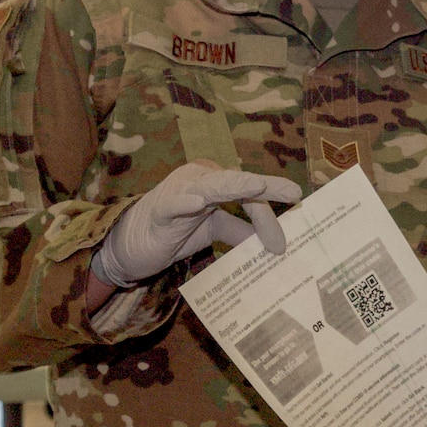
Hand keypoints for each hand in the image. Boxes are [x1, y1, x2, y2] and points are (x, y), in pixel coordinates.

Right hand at [90, 160, 300, 288]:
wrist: (133, 246)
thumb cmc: (176, 232)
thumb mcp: (215, 231)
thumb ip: (241, 232)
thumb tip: (275, 245)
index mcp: (216, 183)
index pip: (250, 193)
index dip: (270, 208)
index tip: (289, 225)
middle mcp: (200, 180)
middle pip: (237, 185)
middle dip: (265, 189)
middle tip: (293, 194)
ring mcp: (178, 192)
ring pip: (210, 187)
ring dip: (234, 186)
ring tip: (256, 187)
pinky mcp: (159, 210)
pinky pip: (172, 205)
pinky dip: (184, 203)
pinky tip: (198, 204)